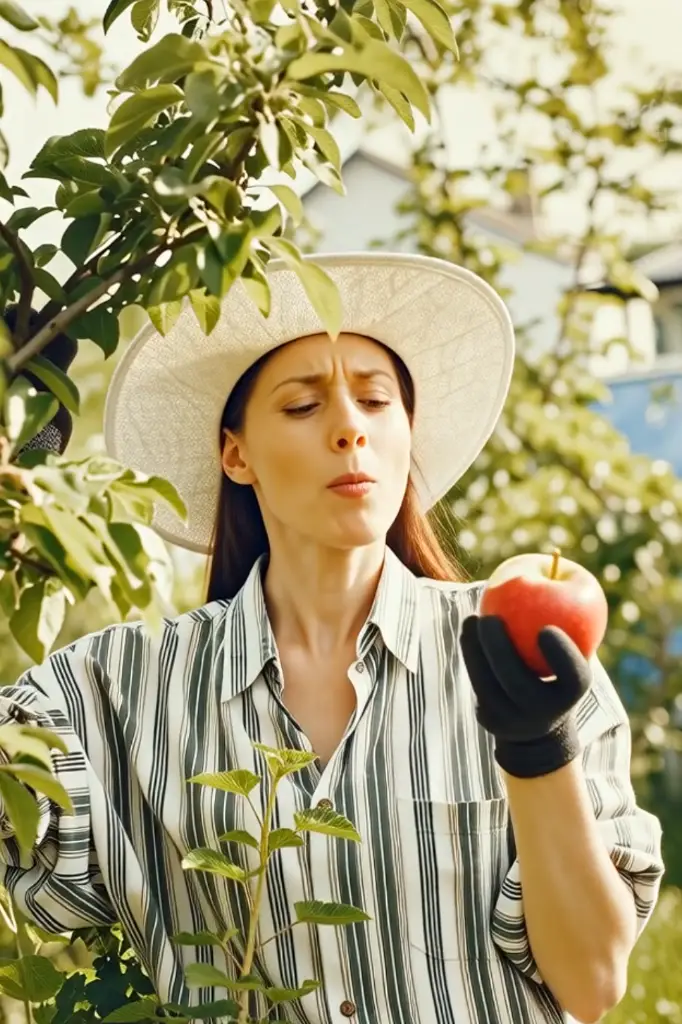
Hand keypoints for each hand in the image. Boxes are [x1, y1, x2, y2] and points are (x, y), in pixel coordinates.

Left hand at [460, 614, 592, 778]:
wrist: (539, 728)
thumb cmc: (557, 673)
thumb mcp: (572, 654)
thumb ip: (570, 623)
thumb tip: (560, 573)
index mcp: (572, 696)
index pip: (573, 678)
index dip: (563, 656)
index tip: (546, 628)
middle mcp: (544, 715)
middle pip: (518, 683)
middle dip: (500, 649)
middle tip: (490, 617)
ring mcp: (513, 722)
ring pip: (487, 685)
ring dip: (475, 649)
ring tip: (472, 619)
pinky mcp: (489, 720)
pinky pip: (476, 683)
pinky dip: (471, 655)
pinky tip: (468, 631)